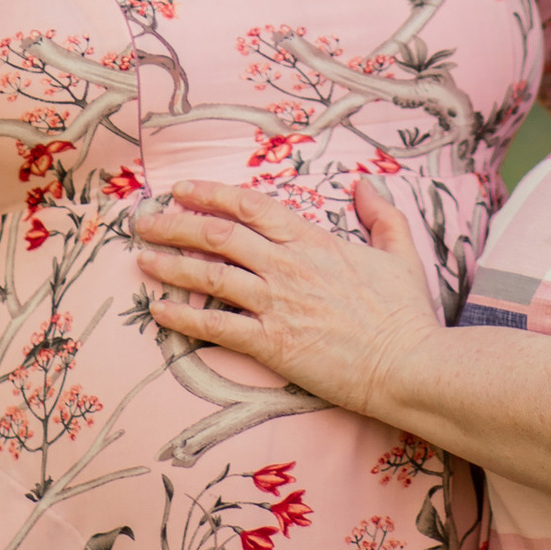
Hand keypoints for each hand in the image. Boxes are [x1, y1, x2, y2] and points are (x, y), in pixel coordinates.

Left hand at [134, 176, 440, 420]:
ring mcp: (277, 304)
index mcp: (313, 241)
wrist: (409, 365)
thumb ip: (383, 214)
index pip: (250, 206)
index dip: (211, 194)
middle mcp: (287, 266)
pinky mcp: (272, 344)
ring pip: (210, 275)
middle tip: (144, 221)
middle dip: (176, 223)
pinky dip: (183, 317)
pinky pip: (216, 326)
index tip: (182, 188)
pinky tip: (158, 311)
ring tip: (141, 258)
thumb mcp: (401, 253)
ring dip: (170, 264)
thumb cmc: (406, 314)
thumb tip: (367, 184)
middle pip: (218, 235)